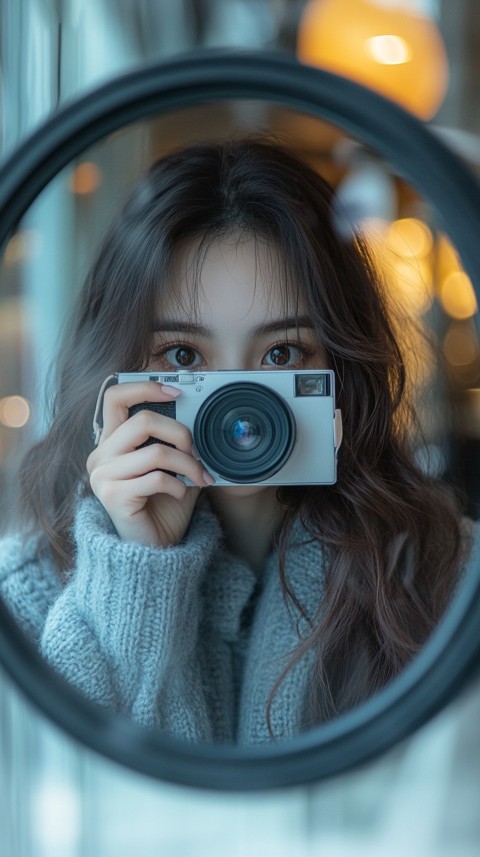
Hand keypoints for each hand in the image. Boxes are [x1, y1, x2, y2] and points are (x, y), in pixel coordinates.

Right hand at [86, 381, 214, 547]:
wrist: (155, 549)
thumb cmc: (164, 505)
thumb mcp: (173, 466)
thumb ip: (175, 441)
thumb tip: (198, 414)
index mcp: (111, 442)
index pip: (115, 397)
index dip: (145, 387)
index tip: (177, 391)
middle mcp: (100, 455)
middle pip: (142, 420)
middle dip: (180, 432)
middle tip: (196, 450)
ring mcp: (102, 476)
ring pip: (155, 451)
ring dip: (187, 464)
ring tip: (198, 476)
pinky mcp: (112, 496)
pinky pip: (155, 478)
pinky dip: (178, 486)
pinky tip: (180, 494)